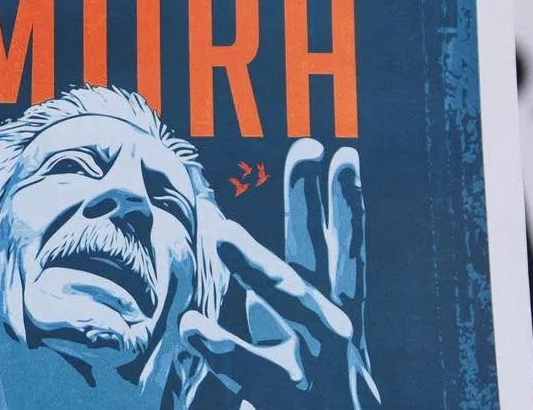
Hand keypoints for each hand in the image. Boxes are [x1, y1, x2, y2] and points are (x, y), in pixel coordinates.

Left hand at [180, 139, 377, 407]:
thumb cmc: (307, 406)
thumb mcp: (293, 358)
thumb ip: (270, 309)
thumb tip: (229, 245)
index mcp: (330, 332)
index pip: (339, 259)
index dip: (341, 207)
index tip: (341, 152)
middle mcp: (332, 353)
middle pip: (322, 264)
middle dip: (314, 209)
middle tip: (309, 149)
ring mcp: (315, 386)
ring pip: (297, 315)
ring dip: (263, 270)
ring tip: (224, 233)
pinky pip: (252, 383)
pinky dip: (224, 352)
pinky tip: (191, 326)